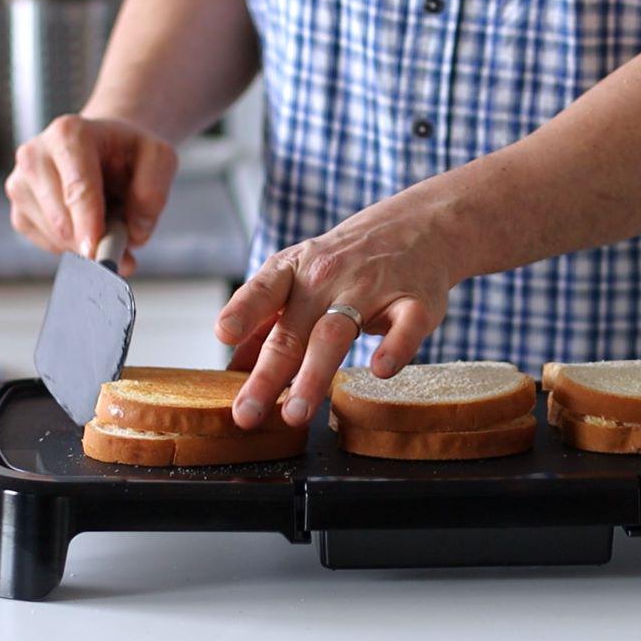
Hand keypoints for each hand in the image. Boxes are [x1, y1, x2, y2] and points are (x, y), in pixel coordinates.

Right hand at [5, 115, 177, 274]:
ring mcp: (19, 184)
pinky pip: (47, 245)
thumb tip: (135, 233)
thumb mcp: (158, 159)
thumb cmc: (129, 154)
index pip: (78, 187)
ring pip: (54, 236)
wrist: (103, 151)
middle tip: (122, 242)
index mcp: (69, 134)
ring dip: (86, 241)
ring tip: (105, 218)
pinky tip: (85, 224)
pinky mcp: (18, 212)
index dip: (88, 222)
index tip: (95, 250)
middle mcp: (34, 155)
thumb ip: (153, 193)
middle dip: (94, 239)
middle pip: (60, 218)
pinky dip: (73, 246)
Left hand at [216, 200, 458, 428]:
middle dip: (269, 375)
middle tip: (249, 414)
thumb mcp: (299, 278)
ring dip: (314, 374)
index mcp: (295, 270)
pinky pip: (405, 326)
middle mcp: (329, 276)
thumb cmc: (346, 262)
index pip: (264, 290)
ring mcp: (372, 288)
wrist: (416, 225)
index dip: (242, 311)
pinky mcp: (415, 303)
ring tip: (296, 413)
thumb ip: (266, 324)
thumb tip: (230, 371)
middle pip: (294, 331)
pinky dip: (395, 347)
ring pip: (337, 333)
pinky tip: (381, 370)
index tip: (224, 333)